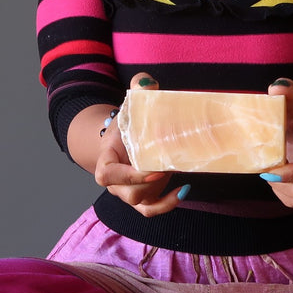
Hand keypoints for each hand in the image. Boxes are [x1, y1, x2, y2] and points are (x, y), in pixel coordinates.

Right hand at [93, 72, 188, 216]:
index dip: (128, 176)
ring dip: (160, 189)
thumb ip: (138, 89)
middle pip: (129, 194)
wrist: (123, 140)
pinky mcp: (143, 197)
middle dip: (151, 183)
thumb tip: (147, 82)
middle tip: (168, 166)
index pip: (108, 176)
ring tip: (174, 170)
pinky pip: (151, 210)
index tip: (151, 167)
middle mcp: (115, 182)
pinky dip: (168, 205)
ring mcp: (128, 192)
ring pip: (141, 202)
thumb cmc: (127, 123)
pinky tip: (184, 190)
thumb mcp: (130, 104)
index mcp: (107, 159)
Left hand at [259, 78, 292, 208]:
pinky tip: (275, 168)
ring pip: (291, 197)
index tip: (273, 170)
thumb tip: (277, 88)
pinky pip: (285, 198)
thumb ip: (288, 96)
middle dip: (278, 178)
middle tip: (267, 159)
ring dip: (275, 181)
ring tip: (274, 160)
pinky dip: (275, 185)